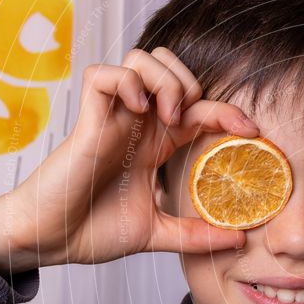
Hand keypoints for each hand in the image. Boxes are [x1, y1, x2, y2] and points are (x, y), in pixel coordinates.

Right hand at [0, 47, 257, 273]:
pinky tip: (137, 110)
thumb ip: (196, 235)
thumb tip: (240, 240)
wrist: (52, 243)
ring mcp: (112, 119)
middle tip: (188, 121)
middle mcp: (136, 125)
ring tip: (166, 116)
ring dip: (163, 79)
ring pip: (140, 60)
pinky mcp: (87, 122)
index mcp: (155, 145)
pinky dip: (126, 82)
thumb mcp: (157, 234)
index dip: (227, 111)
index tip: (251, 131)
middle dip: (191, 84)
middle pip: (169, 67)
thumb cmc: (93, 232)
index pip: (198, 109)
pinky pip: (103, 76)